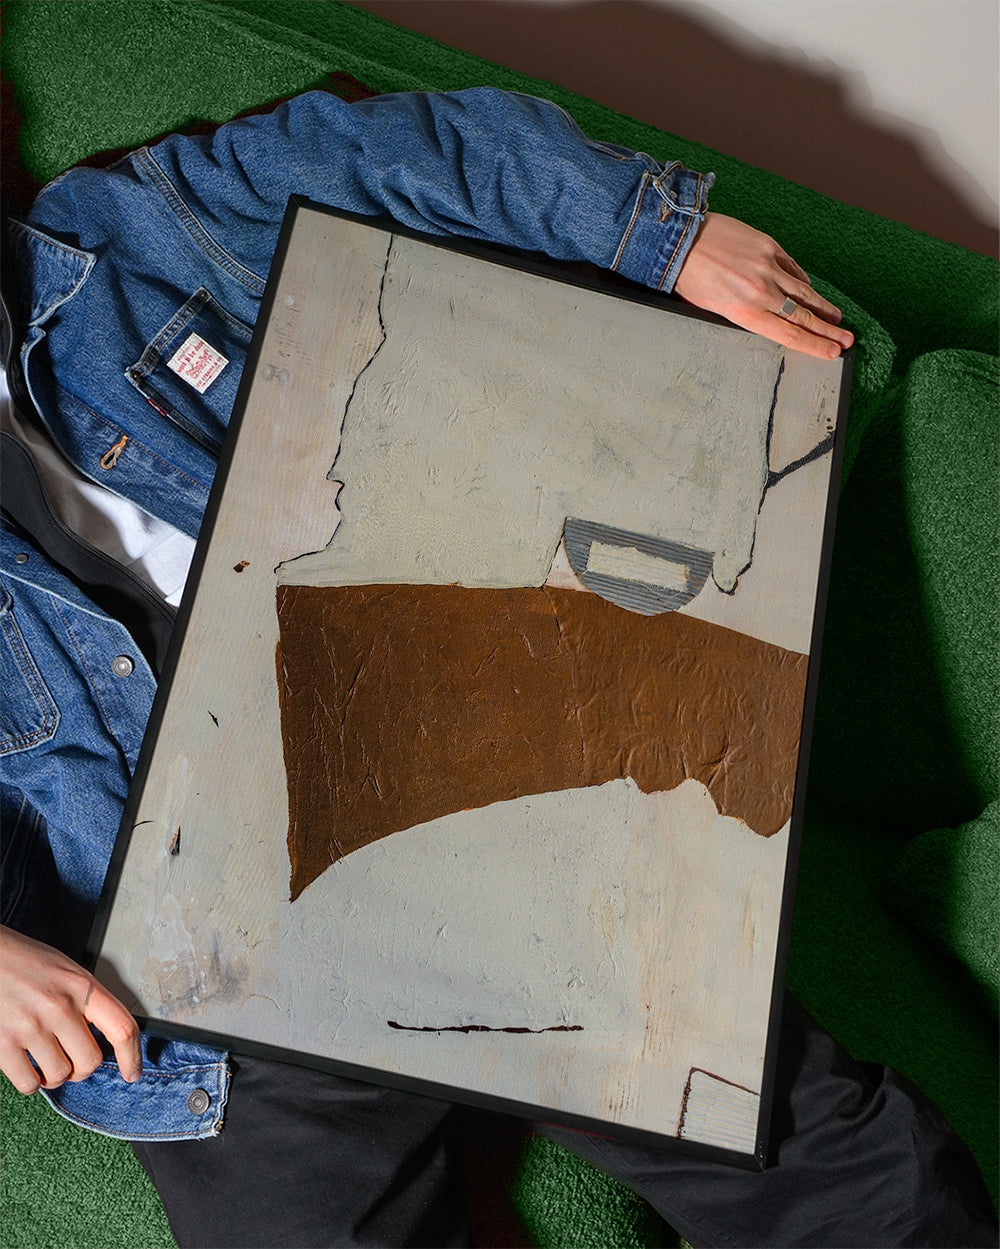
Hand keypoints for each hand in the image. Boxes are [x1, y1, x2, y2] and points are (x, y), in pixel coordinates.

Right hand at [0, 925, 141, 1093]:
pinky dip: (31, 1082)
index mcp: (80, 986)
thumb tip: (106, 1034)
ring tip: (46, 1059)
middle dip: (83, 1068)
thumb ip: (86, 1000)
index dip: (132, 1056)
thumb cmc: (24, 961)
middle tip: (72, 1061)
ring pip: (60, 1075)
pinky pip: (28, 1083)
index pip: (121, 1028)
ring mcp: (29, 1026)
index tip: (132, 1072)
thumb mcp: (66, 970)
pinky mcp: (3, 1044)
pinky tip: (28, 1067)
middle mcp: (58, 1006)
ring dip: (55, 1075)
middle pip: (90, 1061)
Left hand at [674, 212, 853, 359]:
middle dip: (828, 330)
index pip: (788, 335)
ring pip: (803, 291)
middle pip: (803, 316)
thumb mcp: (712, 307)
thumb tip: (768, 320)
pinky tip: (810, 289)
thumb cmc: (689, 277)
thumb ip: (744, 314)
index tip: (834, 352)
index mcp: (744, 312)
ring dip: (823, 306)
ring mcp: (767, 267)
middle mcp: (760, 292)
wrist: (680, 238)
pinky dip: (802, 280)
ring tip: (837, 318)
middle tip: (848, 339)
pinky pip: (792, 268)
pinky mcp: (768, 246)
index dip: (814, 345)